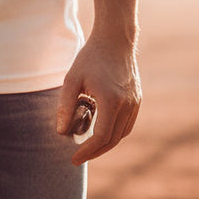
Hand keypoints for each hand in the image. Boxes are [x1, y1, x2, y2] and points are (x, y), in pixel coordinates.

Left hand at [56, 29, 140, 165]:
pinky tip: (101, 132)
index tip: (74, 158)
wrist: (114, 39)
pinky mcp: (137, 99)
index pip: (101, 137)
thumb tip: (61, 131)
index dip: (87, 151)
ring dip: (106, 144)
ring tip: (88, 147)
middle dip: (95, 151)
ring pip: (122, 134)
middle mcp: (127, 105)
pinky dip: (115, 133)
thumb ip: (66, 106)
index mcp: (112, 101)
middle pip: (113, 140)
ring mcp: (135, 103)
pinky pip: (127, 124)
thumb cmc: (90, 57)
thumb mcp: (72, 79)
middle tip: (79, 157)